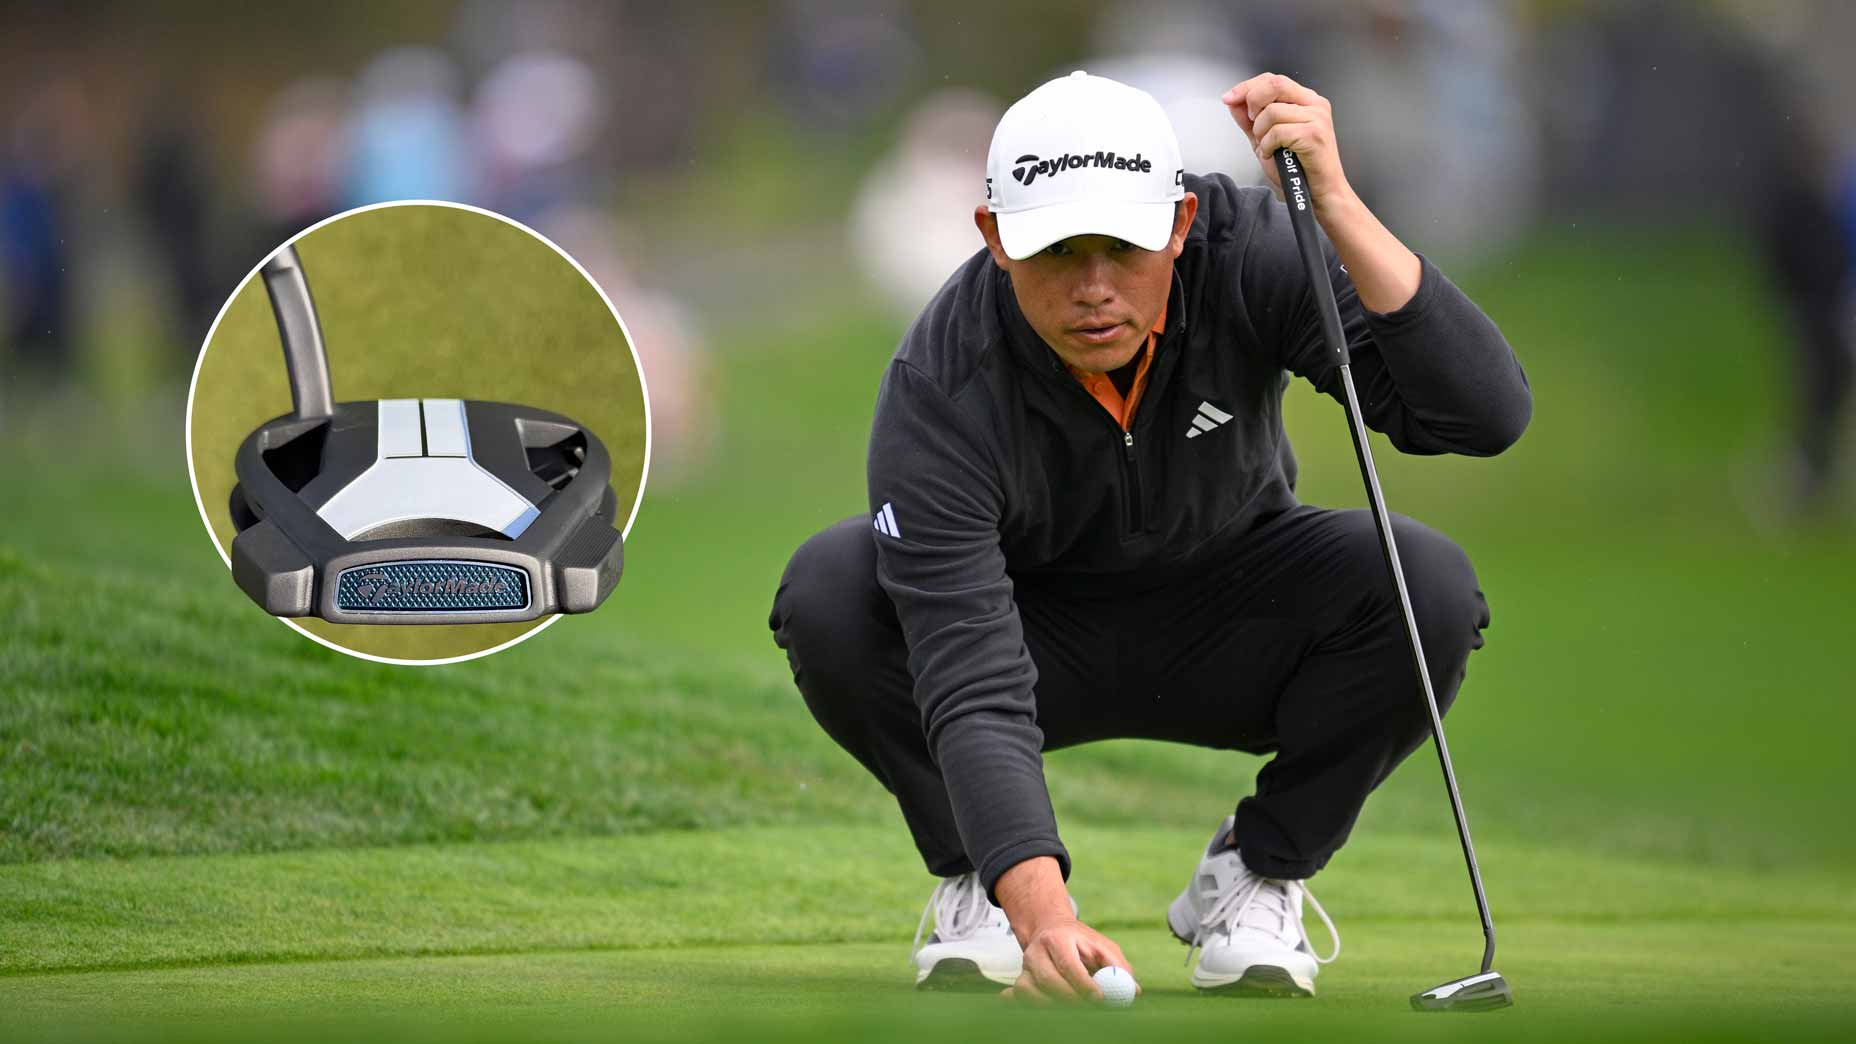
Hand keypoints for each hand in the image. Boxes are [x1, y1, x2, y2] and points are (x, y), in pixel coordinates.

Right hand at [993, 856, 1136, 1003]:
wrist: (1050, 930)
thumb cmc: (1081, 942)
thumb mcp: (1102, 946)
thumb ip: (1118, 967)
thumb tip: (1133, 991)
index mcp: (1058, 938)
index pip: (1068, 963)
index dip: (1083, 983)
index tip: (1099, 998)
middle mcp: (1037, 951)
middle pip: (1048, 979)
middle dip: (1070, 998)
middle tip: (1089, 1008)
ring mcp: (1026, 966)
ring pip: (1030, 991)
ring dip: (1052, 1004)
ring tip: (1073, 1006)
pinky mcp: (1020, 980)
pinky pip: (1019, 997)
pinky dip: (1028, 1004)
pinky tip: (1043, 1006)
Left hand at [1222, 72, 1354, 214]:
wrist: (1319, 192)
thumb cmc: (1298, 169)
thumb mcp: (1266, 140)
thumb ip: (1251, 120)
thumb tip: (1234, 103)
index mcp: (1305, 100)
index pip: (1273, 80)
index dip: (1247, 86)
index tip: (1229, 98)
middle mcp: (1314, 104)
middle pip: (1274, 85)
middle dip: (1253, 102)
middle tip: (1252, 122)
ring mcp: (1317, 117)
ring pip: (1272, 112)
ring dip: (1260, 132)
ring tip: (1268, 146)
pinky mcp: (1314, 133)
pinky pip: (1278, 131)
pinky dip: (1267, 145)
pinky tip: (1273, 154)